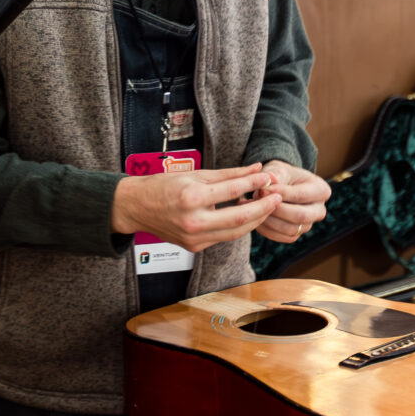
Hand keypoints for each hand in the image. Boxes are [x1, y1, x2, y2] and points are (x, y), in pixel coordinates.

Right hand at [111, 163, 281, 252]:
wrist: (136, 207)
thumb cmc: (164, 186)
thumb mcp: (196, 174)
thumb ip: (229, 174)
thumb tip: (257, 168)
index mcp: (191, 198)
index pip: (232, 191)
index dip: (254, 184)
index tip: (268, 177)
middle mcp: (193, 222)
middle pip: (239, 218)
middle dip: (262, 208)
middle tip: (278, 196)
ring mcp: (194, 238)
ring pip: (235, 232)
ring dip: (254, 220)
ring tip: (267, 206)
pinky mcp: (194, 247)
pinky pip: (223, 237)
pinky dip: (238, 227)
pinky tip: (248, 216)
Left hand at [253, 160, 330, 242]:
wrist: (279, 186)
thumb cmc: (281, 175)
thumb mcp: (280, 169)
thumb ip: (276, 173)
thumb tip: (271, 179)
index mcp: (322, 190)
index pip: (301, 196)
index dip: (281, 193)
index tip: (262, 189)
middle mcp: (319, 210)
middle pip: (300, 216)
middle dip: (276, 209)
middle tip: (257, 200)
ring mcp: (308, 225)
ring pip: (290, 229)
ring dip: (269, 220)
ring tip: (253, 207)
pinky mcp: (295, 234)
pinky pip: (281, 237)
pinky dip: (266, 229)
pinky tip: (255, 217)